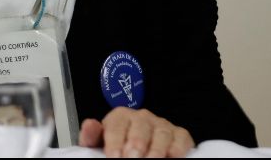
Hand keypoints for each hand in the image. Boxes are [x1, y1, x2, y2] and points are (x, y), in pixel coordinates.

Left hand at [79, 108, 193, 157]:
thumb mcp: (101, 141)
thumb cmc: (118, 145)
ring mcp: (162, 125)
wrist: (137, 148)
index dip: (114, 143)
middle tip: (132, 158)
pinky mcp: (180, 135)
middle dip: (136, 145)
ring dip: (156, 151)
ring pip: (161, 134)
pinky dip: (177, 150)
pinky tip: (171, 158)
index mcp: (120, 116)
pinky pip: (181, 140)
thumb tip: (89, 126)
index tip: (113, 157)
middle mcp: (142, 118)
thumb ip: (92, 136)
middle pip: (140, 128)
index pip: (116, 126)